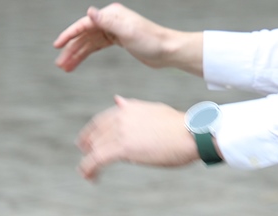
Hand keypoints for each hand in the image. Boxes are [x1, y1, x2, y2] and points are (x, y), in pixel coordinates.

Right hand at [53, 3, 170, 71]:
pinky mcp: (118, 40)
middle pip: (85, 34)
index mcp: (112, 14)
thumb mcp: (128, 32)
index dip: (69, 34)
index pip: (85, 23)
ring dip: (77, 54)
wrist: (168, 50)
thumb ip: (108, 22)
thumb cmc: (151, 41)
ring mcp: (114, 30)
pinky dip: (86, 54)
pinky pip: (97, 47)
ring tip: (65, 68)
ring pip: (89, 43)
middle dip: (71, 49)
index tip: (56, 46)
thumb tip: (90, 11)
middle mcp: (111, 20)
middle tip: (59, 65)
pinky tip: (77, 63)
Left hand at [76, 96, 197, 180]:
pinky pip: (97, 159)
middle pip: (95, 134)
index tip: (86, 142)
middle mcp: (122, 116)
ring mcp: (121, 131)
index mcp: (129, 107)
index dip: (91, 133)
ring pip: (94, 148)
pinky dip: (89, 169)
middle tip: (86, 160)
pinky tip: (91, 177)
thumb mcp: (153, 110)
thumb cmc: (178, 125)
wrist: (191, 133)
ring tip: (87, 173)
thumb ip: (133, 108)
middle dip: (87, 148)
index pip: (101, 120)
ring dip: (88, 163)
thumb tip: (118, 100)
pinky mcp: (122, 148)